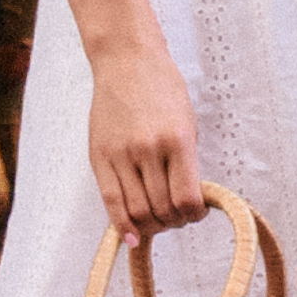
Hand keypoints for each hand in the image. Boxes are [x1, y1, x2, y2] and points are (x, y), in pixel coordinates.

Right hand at [87, 42, 207, 238]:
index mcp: (177, 140)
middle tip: (176, 218)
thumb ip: (185, 162)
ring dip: (151, 226)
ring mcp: (121, 153)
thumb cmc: (162, 88)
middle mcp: (148, 149)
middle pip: (162, 209)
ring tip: (157, 221)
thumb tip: (186, 202)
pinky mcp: (100, 155)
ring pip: (137, 211)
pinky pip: (110, 201)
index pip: (187, 199)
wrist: (126, 60)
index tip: (196, 213)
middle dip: (173, 222)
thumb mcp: (186, 122)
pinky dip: (122, 225)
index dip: (194, 215)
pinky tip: (132, 235)